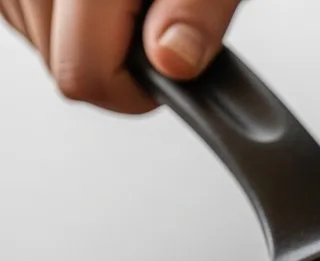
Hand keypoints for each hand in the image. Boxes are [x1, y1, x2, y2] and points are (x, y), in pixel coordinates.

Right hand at [1, 0, 241, 113]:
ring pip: (37, 38)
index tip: (165, 67)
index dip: (134, 91)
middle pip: (59, 61)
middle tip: (152, 14)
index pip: (83, 74)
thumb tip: (173, 61)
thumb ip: (196, 12)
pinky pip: (21, 10)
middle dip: (112, 55)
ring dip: (85, 31)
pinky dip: (58, 8)